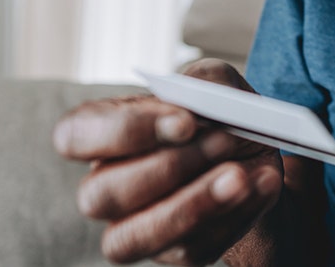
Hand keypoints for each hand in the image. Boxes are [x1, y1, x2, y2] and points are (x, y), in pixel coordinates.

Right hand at [53, 59, 282, 265]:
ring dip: (196, 202)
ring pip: (137, 236)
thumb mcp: (219, 85)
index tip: (184, 121)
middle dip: (170, 166)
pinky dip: (235, 215)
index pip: (73, 136)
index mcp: (104, 133)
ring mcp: (136, 227)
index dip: (124, 131)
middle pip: (101, 194)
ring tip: (241, 175)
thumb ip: (202, 84)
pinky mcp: (176, 253)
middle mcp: (107, 185)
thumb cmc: (223, 116)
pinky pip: (193, 248)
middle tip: (224, 140)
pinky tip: (260, 184)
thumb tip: (192, 104)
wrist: (259, 159)